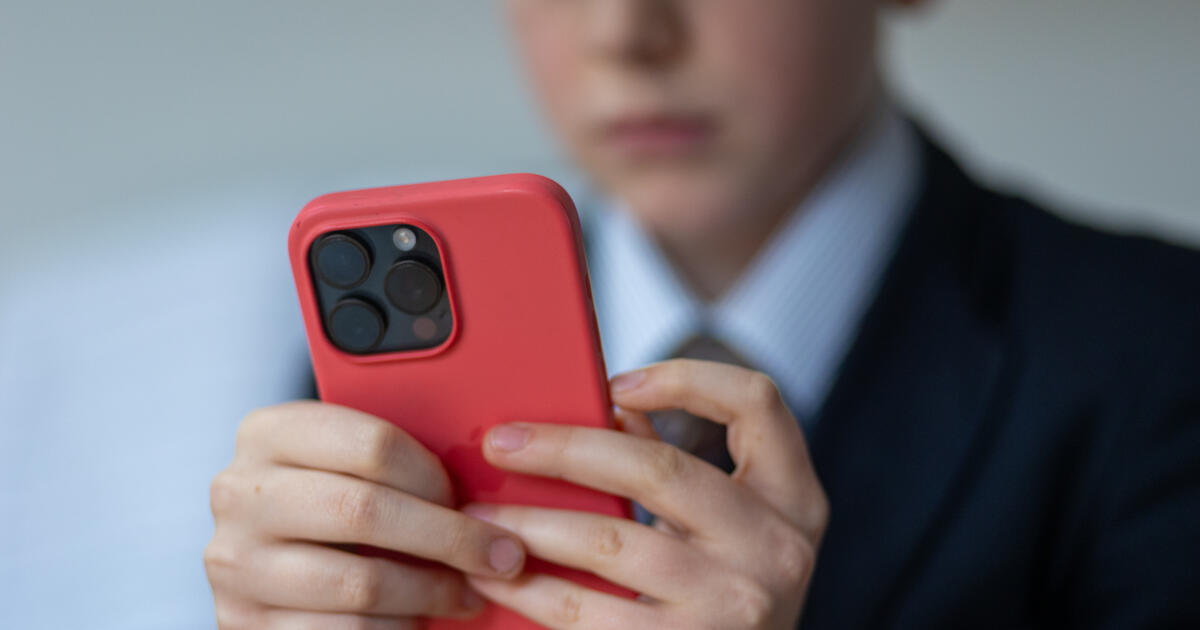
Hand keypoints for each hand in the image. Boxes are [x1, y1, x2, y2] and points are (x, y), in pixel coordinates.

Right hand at [204, 401, 526, 628]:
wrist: (263, 562)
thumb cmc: (327, 501)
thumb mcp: (341, 463)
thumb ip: (389, 459)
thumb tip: (483, 477)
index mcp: (269, 433)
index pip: (371, 444)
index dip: (433, 476)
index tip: (467, 499)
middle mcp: (239, 494)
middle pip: (365, 511)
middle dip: (448, 538)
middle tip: (501, 556)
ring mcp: (236, 563)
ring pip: (359, 581)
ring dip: (430, 592)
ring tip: (466, 592)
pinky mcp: (242, 623)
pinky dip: (397, 628)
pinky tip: (418, 618)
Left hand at [464, 359, 828, 628]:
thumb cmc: (730, 598)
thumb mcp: (730, 530)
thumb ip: (679, 469)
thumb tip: (610, 412)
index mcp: (793, 498)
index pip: (757, 402)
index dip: (685, 378)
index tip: (615, 384)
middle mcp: (776, 546)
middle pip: (657, 468)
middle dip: (563, 449)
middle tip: (501, 444)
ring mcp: (735, 604)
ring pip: (608, 543)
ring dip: (530, 525)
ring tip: (481, 517)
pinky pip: (589, 613)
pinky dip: (533, 591)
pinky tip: (499, 580)